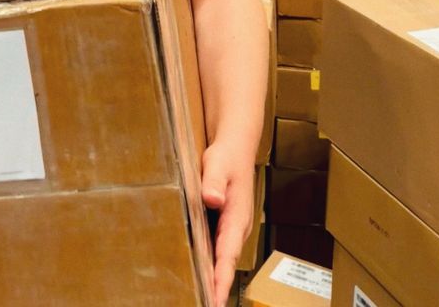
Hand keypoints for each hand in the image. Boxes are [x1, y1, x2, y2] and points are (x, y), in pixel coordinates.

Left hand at [201, 141, 254, 306]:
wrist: (236, 147)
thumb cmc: (226, 156)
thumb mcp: (217, 164)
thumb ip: (213, 182)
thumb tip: (213, 199)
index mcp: (236, 218)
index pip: (227, 255)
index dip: (221, 279)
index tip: (215, 300)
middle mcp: (237, 228)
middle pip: (226, 263)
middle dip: (217, 287)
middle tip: (206, 305)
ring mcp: (232, 228)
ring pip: (223, 259)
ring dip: (214, 279)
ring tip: (204, 298)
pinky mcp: (225, 225)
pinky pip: (218, 250)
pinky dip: (211, 264)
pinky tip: (200, 273)